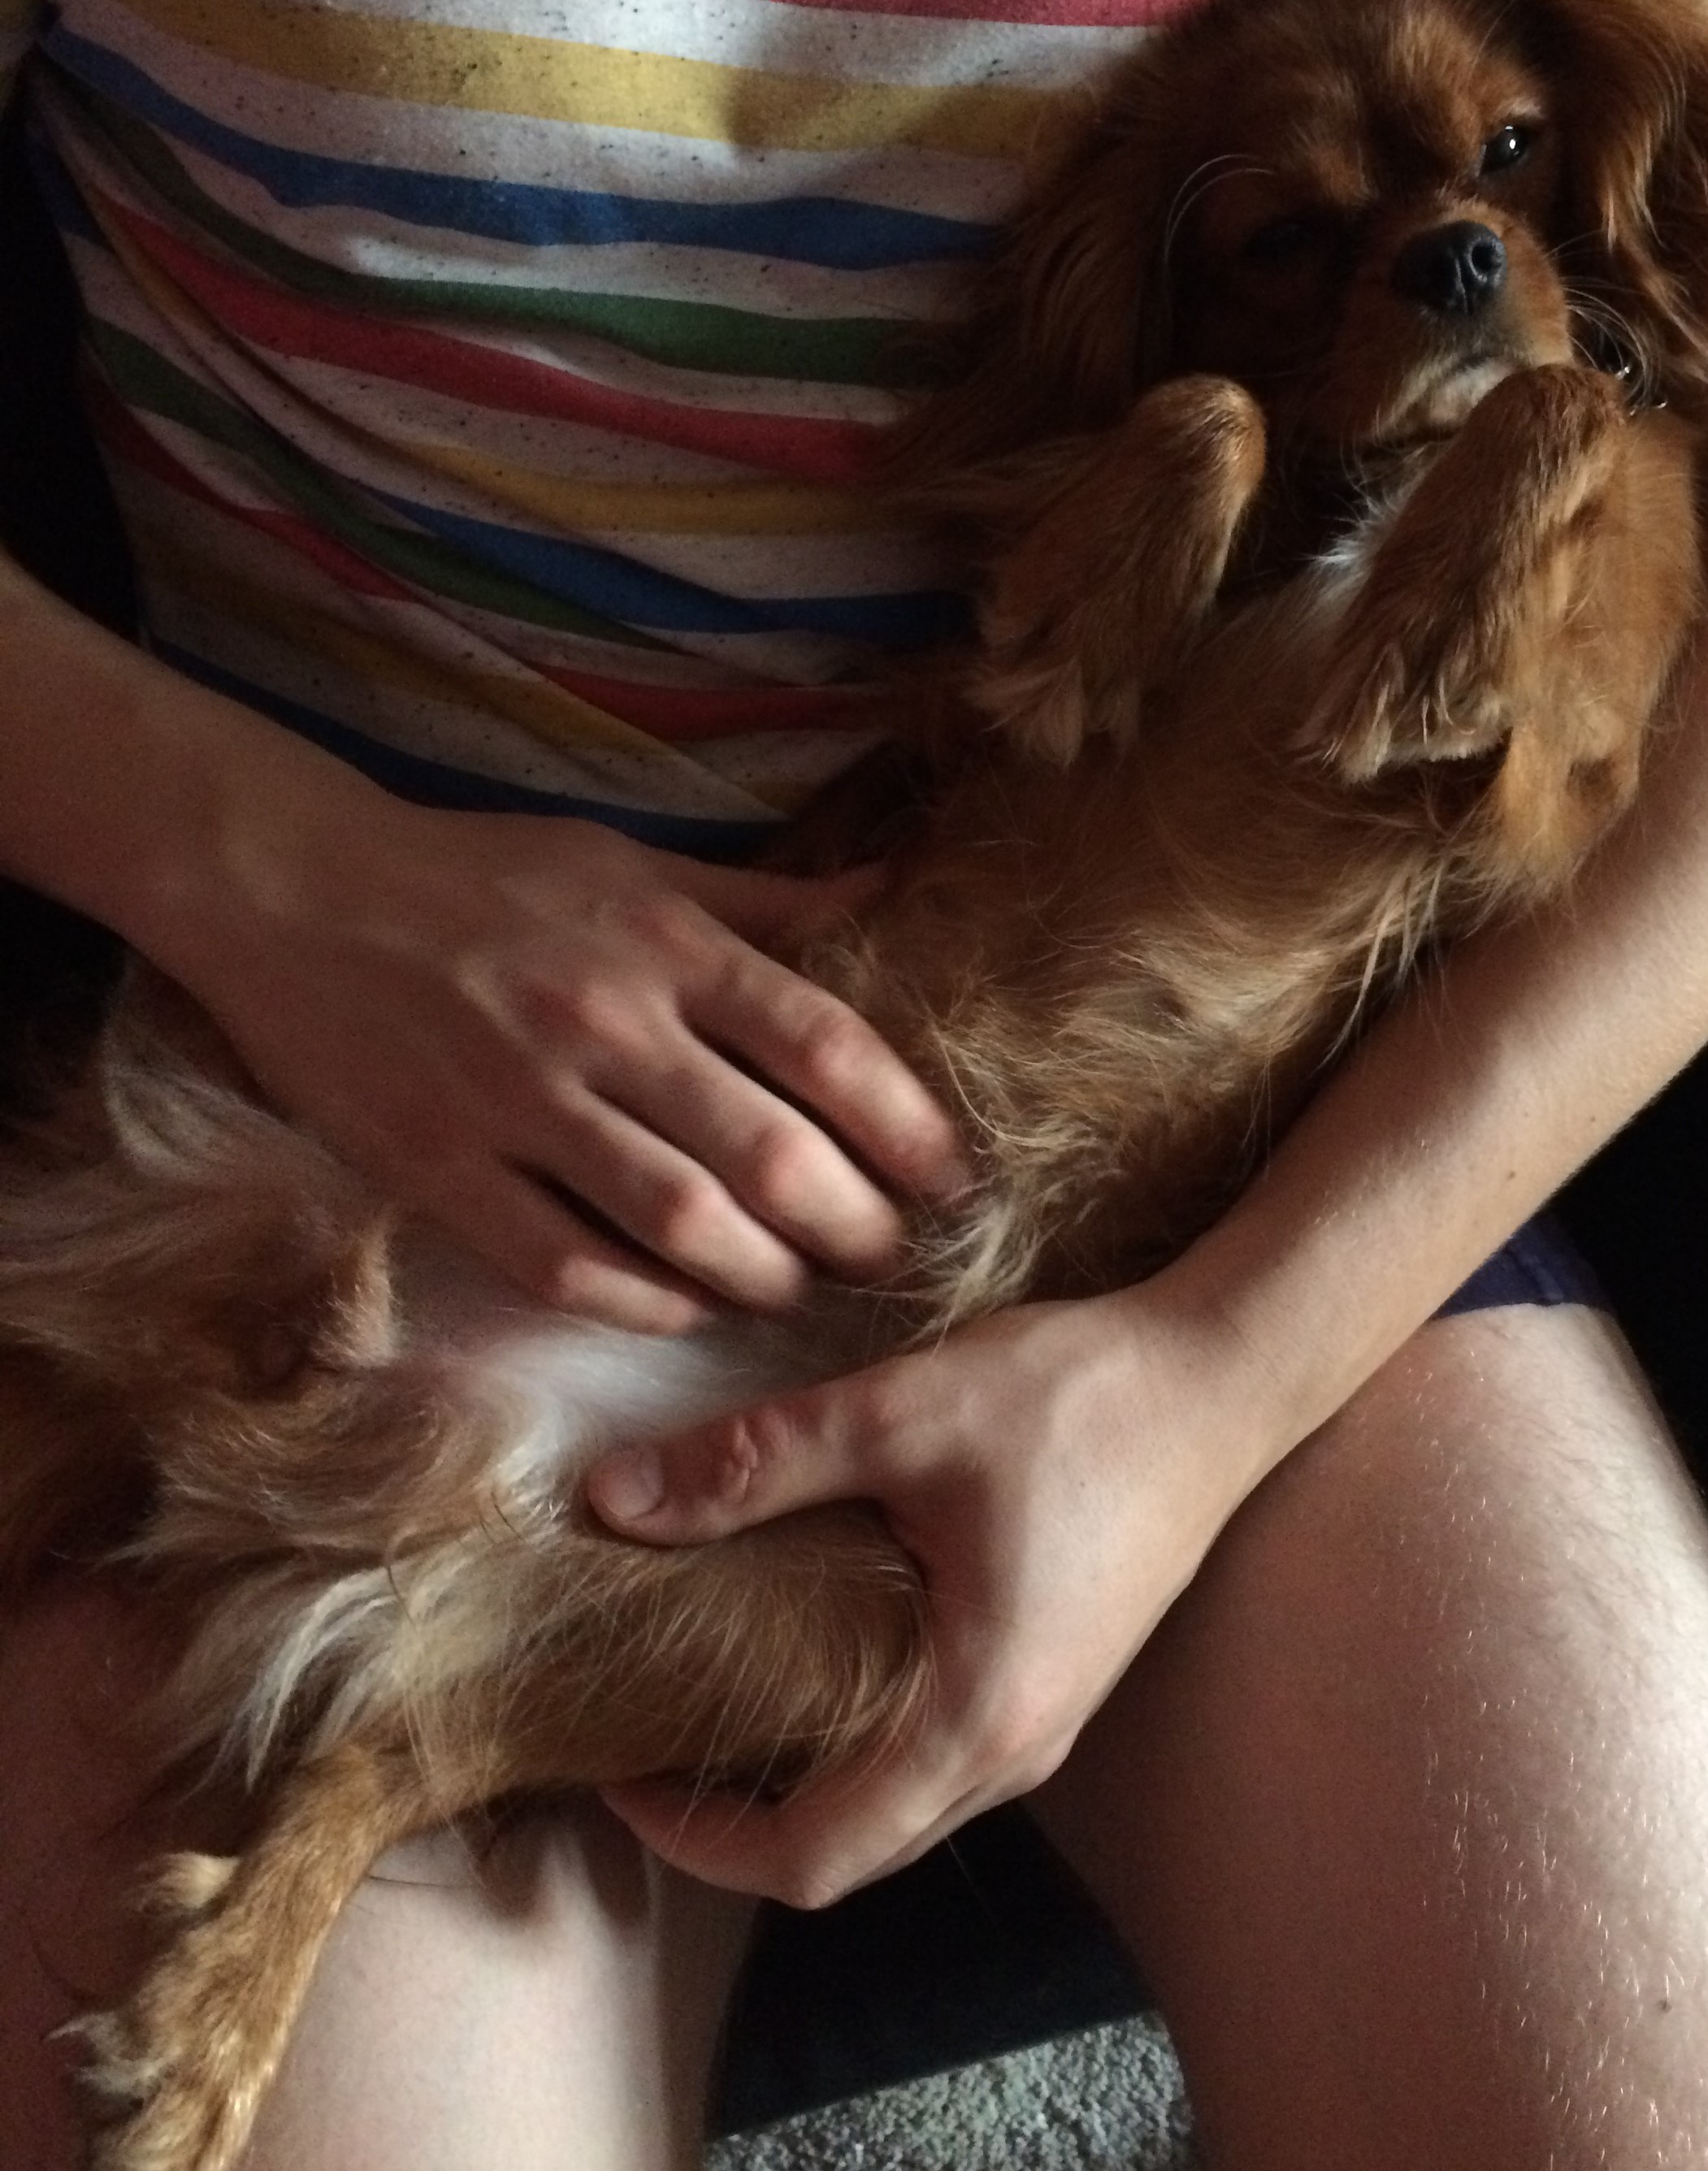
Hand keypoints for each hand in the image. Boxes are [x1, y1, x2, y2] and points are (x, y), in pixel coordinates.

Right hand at [158, 793, 968, 1331]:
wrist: (292, 887)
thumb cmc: (482, 873)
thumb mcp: (631, 864)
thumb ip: (764, 902)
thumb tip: (891, 892)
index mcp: (664, 943)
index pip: (827, 1047)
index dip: (911, 1127)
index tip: (952, 1177)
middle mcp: (604, 1022)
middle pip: (774, 1155)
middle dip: (856, 1225)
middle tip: (889, 1254)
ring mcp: (517, 1101)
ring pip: (680, 1223)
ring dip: (763, 1275)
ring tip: (798, 1286)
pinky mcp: (439, 1166)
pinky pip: (564, 1265)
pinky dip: (645, 1302)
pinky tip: (690, 1307)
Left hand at [586, 1287, 1278, 1904]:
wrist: (1223, 1375)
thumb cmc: (1081, 1398)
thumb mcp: (898, 1414)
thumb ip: (752, 1464)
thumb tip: (611, 1500)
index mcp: (975, 1715)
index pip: (811, 1858)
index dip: (695, 1841)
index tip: (616, 1777)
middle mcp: (1016, 1747)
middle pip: (848, 1851)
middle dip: (730, 1817)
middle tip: (640, 1734)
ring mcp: (1043, 1718)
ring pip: (893, 1805)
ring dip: (793, 1775)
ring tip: (705, 1692)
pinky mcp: (1051, 1675)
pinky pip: (931, 1751)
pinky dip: (849, 1732)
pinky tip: (801, 1645)